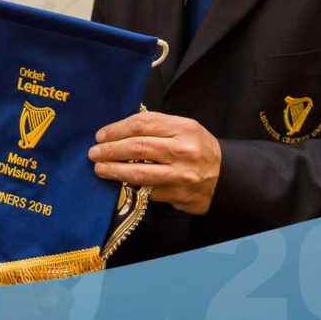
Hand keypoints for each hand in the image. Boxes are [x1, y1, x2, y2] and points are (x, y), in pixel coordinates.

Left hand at [88, 111, 220, 214]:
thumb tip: (120, 130)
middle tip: (94, 152)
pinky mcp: (177, 195)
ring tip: (99, 168)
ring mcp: (180, 175)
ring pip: (139, 172)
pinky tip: (118, 182)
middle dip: (110, 149)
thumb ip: (157, 127)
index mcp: (184, 128)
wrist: (226, 178)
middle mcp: (183, 150)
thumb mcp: (185, 129)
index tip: (101, 135)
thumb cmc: (199, 149)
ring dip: (113, 170)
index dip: (117, 129)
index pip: (142, 124)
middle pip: (137, 146)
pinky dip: (129, 186)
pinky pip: (147, 190)